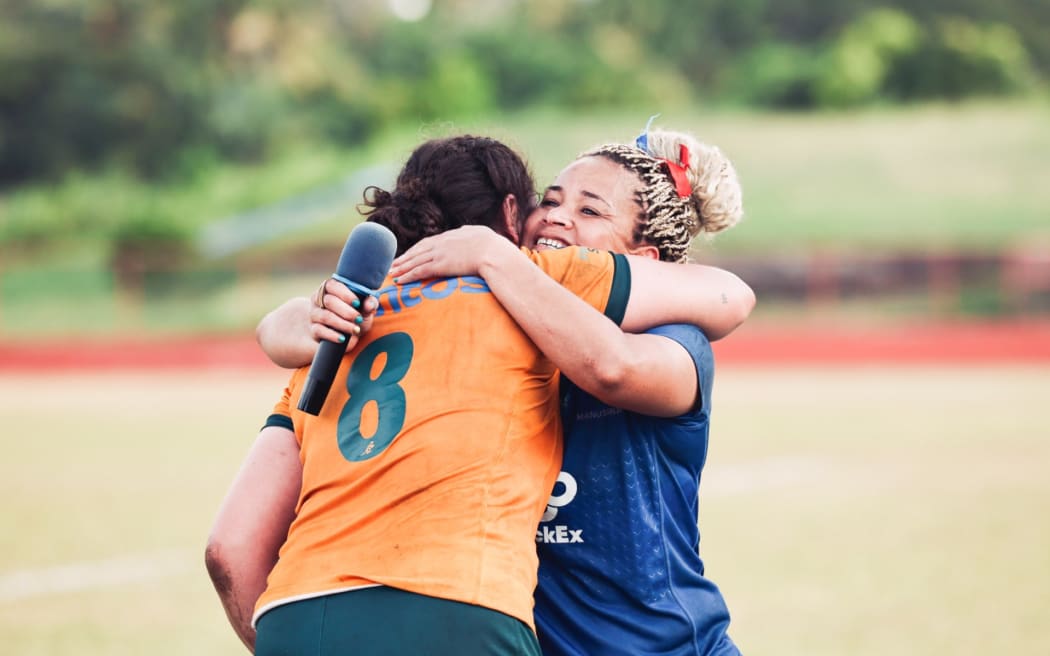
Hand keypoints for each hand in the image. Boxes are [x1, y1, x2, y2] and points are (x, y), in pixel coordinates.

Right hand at [311, 278, 377, 344]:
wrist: (346, 334)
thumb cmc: (356, 315)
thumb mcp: (365, 308)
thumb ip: (370, 303)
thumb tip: (369, 304)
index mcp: (330, 288)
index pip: (332, 286)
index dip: (345, 294)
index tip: (357, 303)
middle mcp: (319, 299)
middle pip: (329, 301)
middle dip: (346, 311)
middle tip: (359, 319)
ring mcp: (314, 314)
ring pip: (325, 316)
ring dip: (342, 324)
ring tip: (355, 330)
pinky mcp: (313, 329)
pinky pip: (319, 330)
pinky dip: (332, 335)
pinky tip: (343, 338)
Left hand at [388, 226, 515, 283]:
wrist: (495, 253)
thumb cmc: (494, 246)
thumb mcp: (482, 233)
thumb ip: (471, 232)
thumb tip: (468, 231)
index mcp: (452, 235)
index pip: (430, 242)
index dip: (418, 249)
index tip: (409, 254)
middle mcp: (443, 242)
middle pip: (418, 250)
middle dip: (405, 258)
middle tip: (393, 264)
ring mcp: (441, 253)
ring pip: (415, 260)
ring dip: (402, 267)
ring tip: (391, 273)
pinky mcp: (441, 265)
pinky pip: (420, 270)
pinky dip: (408, 275)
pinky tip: (400, 280)